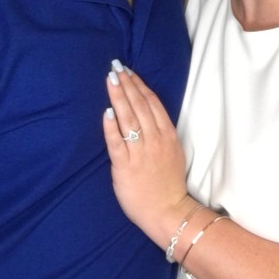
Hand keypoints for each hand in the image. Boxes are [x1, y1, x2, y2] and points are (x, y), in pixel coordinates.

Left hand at [103, 62, 190, 245]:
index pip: (152, 103)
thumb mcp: (172, 151)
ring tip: (111, 79)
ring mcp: (140, 152)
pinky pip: (117, 143)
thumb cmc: (168, 183)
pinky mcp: (126, 167)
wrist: (168, 212)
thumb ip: (160, 132)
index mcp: (167, 134)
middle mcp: (155, 139)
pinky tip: (106, 112)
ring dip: (119, 97)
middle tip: (115, 66)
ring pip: (129, 119)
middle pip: (139, 105)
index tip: (129, 70)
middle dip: (127, 84)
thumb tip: (145, 113)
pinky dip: (111, 127)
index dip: (139, 85)